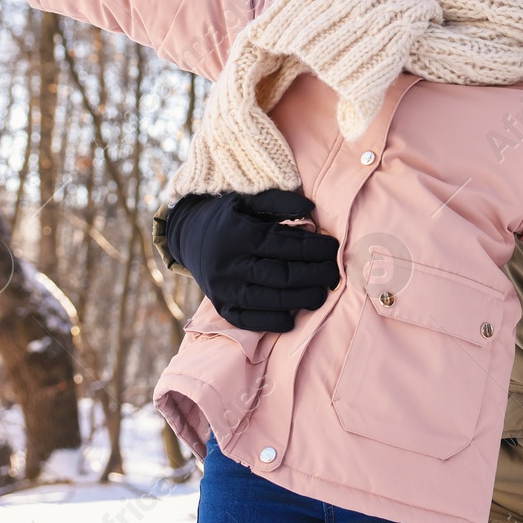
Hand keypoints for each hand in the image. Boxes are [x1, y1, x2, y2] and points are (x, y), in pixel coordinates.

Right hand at [167, 189, 340, 333]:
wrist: (188, 236)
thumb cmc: (227, 217)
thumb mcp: (247, 200)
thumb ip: (278, 202)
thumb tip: (311, 208)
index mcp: (238, 234)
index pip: (283, 245)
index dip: (313, 248)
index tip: (334, 249)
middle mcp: (229, 264)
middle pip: (279, 274)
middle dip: (313, 275)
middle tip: (334, 274)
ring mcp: (223, 288)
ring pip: (267, 299)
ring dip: (299, 300)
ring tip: (321, 296)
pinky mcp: (220, 307)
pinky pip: (247, 320)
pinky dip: (270, 322)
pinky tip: (292, 320)